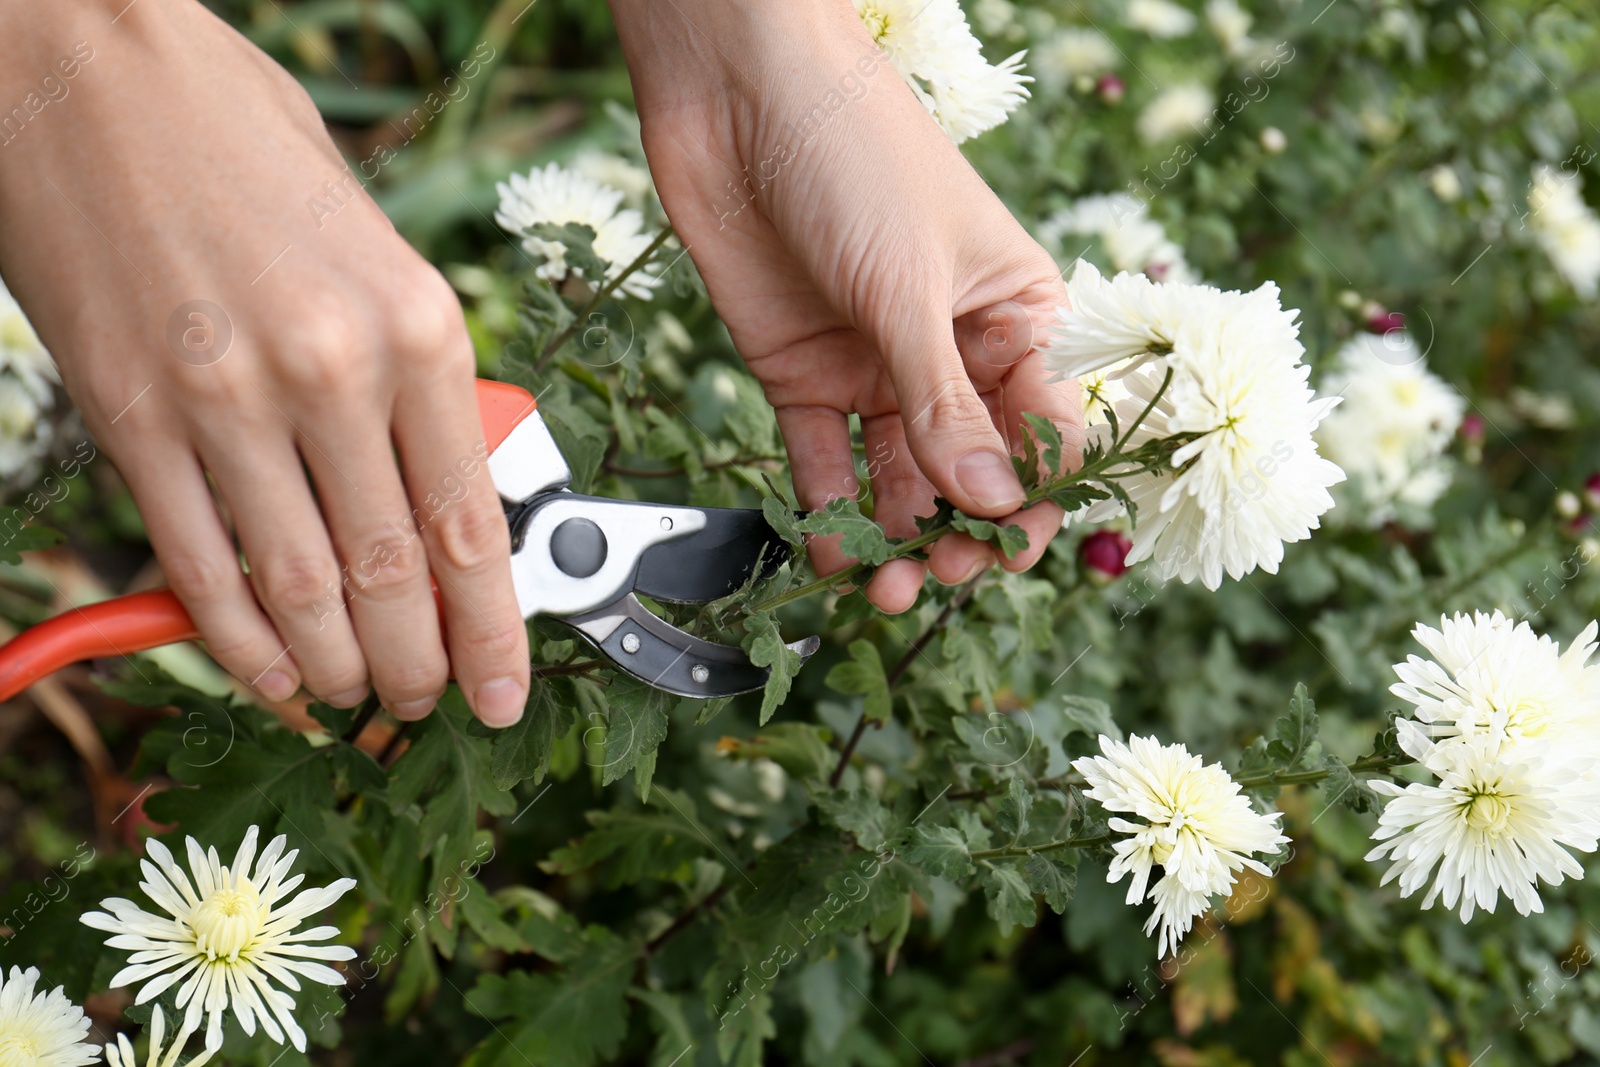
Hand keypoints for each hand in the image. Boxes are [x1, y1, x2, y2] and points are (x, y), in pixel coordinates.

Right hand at [0, 1, 528, 724]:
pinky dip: (233, 638)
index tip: (504, 690)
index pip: (472, 525)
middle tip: (422, 699)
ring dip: (331, 666)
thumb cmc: (246, 141)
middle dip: (415, 663)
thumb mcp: (377, 249)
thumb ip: (415, 374)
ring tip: (351, 696)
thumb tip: (451, 485)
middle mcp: (332, 372)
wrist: (88, 60)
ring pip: (298, 589)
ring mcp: (224, 400)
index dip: (493, 632)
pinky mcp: (129, 415)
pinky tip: (266, 674)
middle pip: (393, 574)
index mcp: (417, 325)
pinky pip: (197, 562)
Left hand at [608, 0, 1082, 612]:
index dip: (1034, 497)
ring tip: (886, 588)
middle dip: (964, 531)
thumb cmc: (854, 154)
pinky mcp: (803, 375)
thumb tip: (992, 503)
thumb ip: (943, 402)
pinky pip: (823, 461)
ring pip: (900, 480)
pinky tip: (833, 555)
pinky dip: (828, 510)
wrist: (735, 90)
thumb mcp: (910, 284)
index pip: (1047, 431)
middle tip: (942, 572)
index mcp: (1015, 318)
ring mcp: (876, 367)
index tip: (1008, 546)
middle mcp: (951, 353)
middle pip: (974, 471)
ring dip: (898, 538)